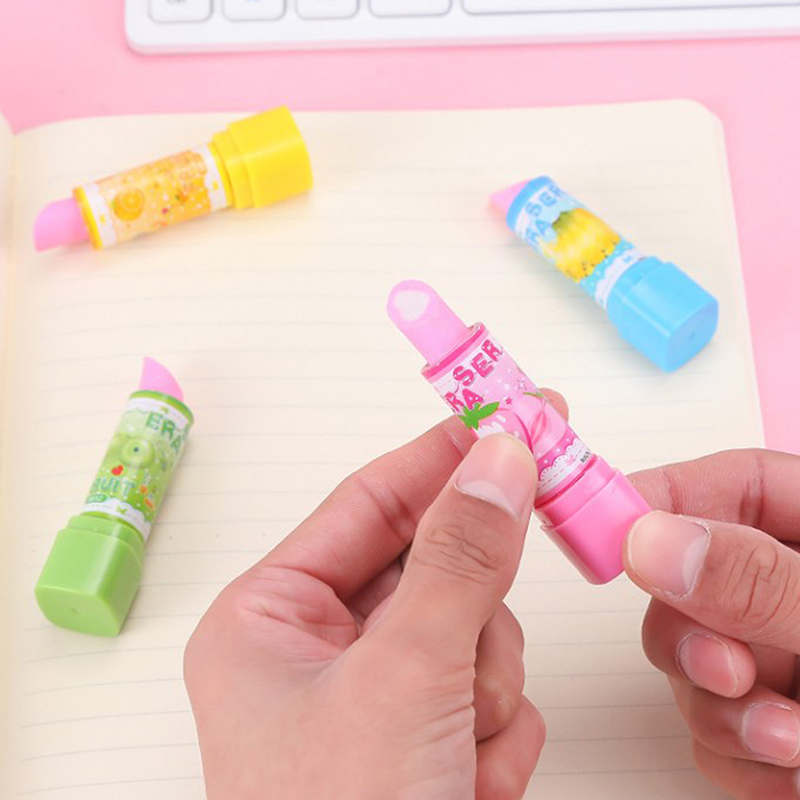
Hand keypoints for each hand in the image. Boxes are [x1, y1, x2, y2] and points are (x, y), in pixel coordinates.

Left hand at [185, 393, 565, 799]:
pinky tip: (471, 784)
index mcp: (269, 618)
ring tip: (463, 742)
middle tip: (535, 541)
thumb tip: (499, 457)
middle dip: (474, 595)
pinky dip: (497, 733)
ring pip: (470, 629)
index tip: (507, 414)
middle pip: (429, 567)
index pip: (371, 502)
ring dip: (486, 680)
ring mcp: (373, 697)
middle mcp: (316, 651)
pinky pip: (488, 691)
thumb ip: (457, 558)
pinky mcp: (420, 740)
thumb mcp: (402, 677)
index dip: (441, 455)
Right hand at [626, 450, 799, 799]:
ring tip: (795, 741)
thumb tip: (651, 541)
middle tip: (727, 671)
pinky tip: (796, 770)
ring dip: (726, 712)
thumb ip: (764, 582)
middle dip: (693, 635)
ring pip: (688, 663)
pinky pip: (712, 731)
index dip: (655, 501)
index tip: (609, 538)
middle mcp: (788, 583)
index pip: (719, 483)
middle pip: (681, 580)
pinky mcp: (771, 719)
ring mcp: (775, 653)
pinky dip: (745, 760)